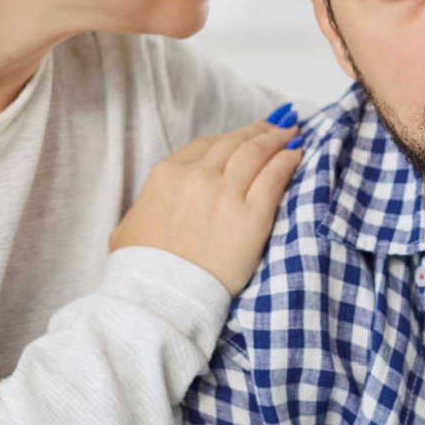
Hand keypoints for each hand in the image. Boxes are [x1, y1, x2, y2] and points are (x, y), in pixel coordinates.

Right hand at [110, 106, 303, 295]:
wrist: (160, 298)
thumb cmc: (141, 270)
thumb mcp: (127, 230)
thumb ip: (141, 209)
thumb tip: (146, 209)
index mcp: (167, 176)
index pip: (206, 145)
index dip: (229, 137)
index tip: (244, 135)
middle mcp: (197, 177)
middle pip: (234, 143)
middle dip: (258, 131)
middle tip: (277, 125)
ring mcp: (225, 195)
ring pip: (256, 152)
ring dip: (277, 139)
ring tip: (292, 133)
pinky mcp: (251, 217)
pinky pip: (274, 177)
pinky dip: (288, 161)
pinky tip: (297, 154)